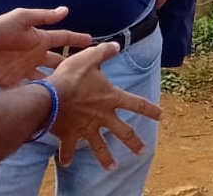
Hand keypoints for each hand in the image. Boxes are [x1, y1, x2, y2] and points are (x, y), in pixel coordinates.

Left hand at [0, 7, 91, 87]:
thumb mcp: (22, 18)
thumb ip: (43, 16)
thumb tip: (66, 10)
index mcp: (39, 39)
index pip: (64, 39)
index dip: (78, 40)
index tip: (94, 43)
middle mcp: (35, 55)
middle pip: (59, 62)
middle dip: (73, 66)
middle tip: (90, 74)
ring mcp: (25, 70)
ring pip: (48, 79)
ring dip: (58, 84)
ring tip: (73, 92)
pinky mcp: (13, 83)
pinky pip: (30, 90)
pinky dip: (39, 96)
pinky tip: (50, 102)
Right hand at [48, 43, 163, 168]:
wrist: (50, 97)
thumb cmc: (71, 76)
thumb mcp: (90, 57)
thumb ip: (104, 51)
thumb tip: (116, 45)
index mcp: (110, 98)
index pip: (136, 104)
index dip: (150, 110)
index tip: (162, 116)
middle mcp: (102, 116)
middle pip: (123, 132)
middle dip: (134, 143)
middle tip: (143, 152)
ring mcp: (86, 128)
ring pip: (99, 147)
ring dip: (105, 158)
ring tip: (112, 168)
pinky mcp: (69, 134)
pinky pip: (69, 148)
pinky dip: (67, 156)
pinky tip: (66, 163)